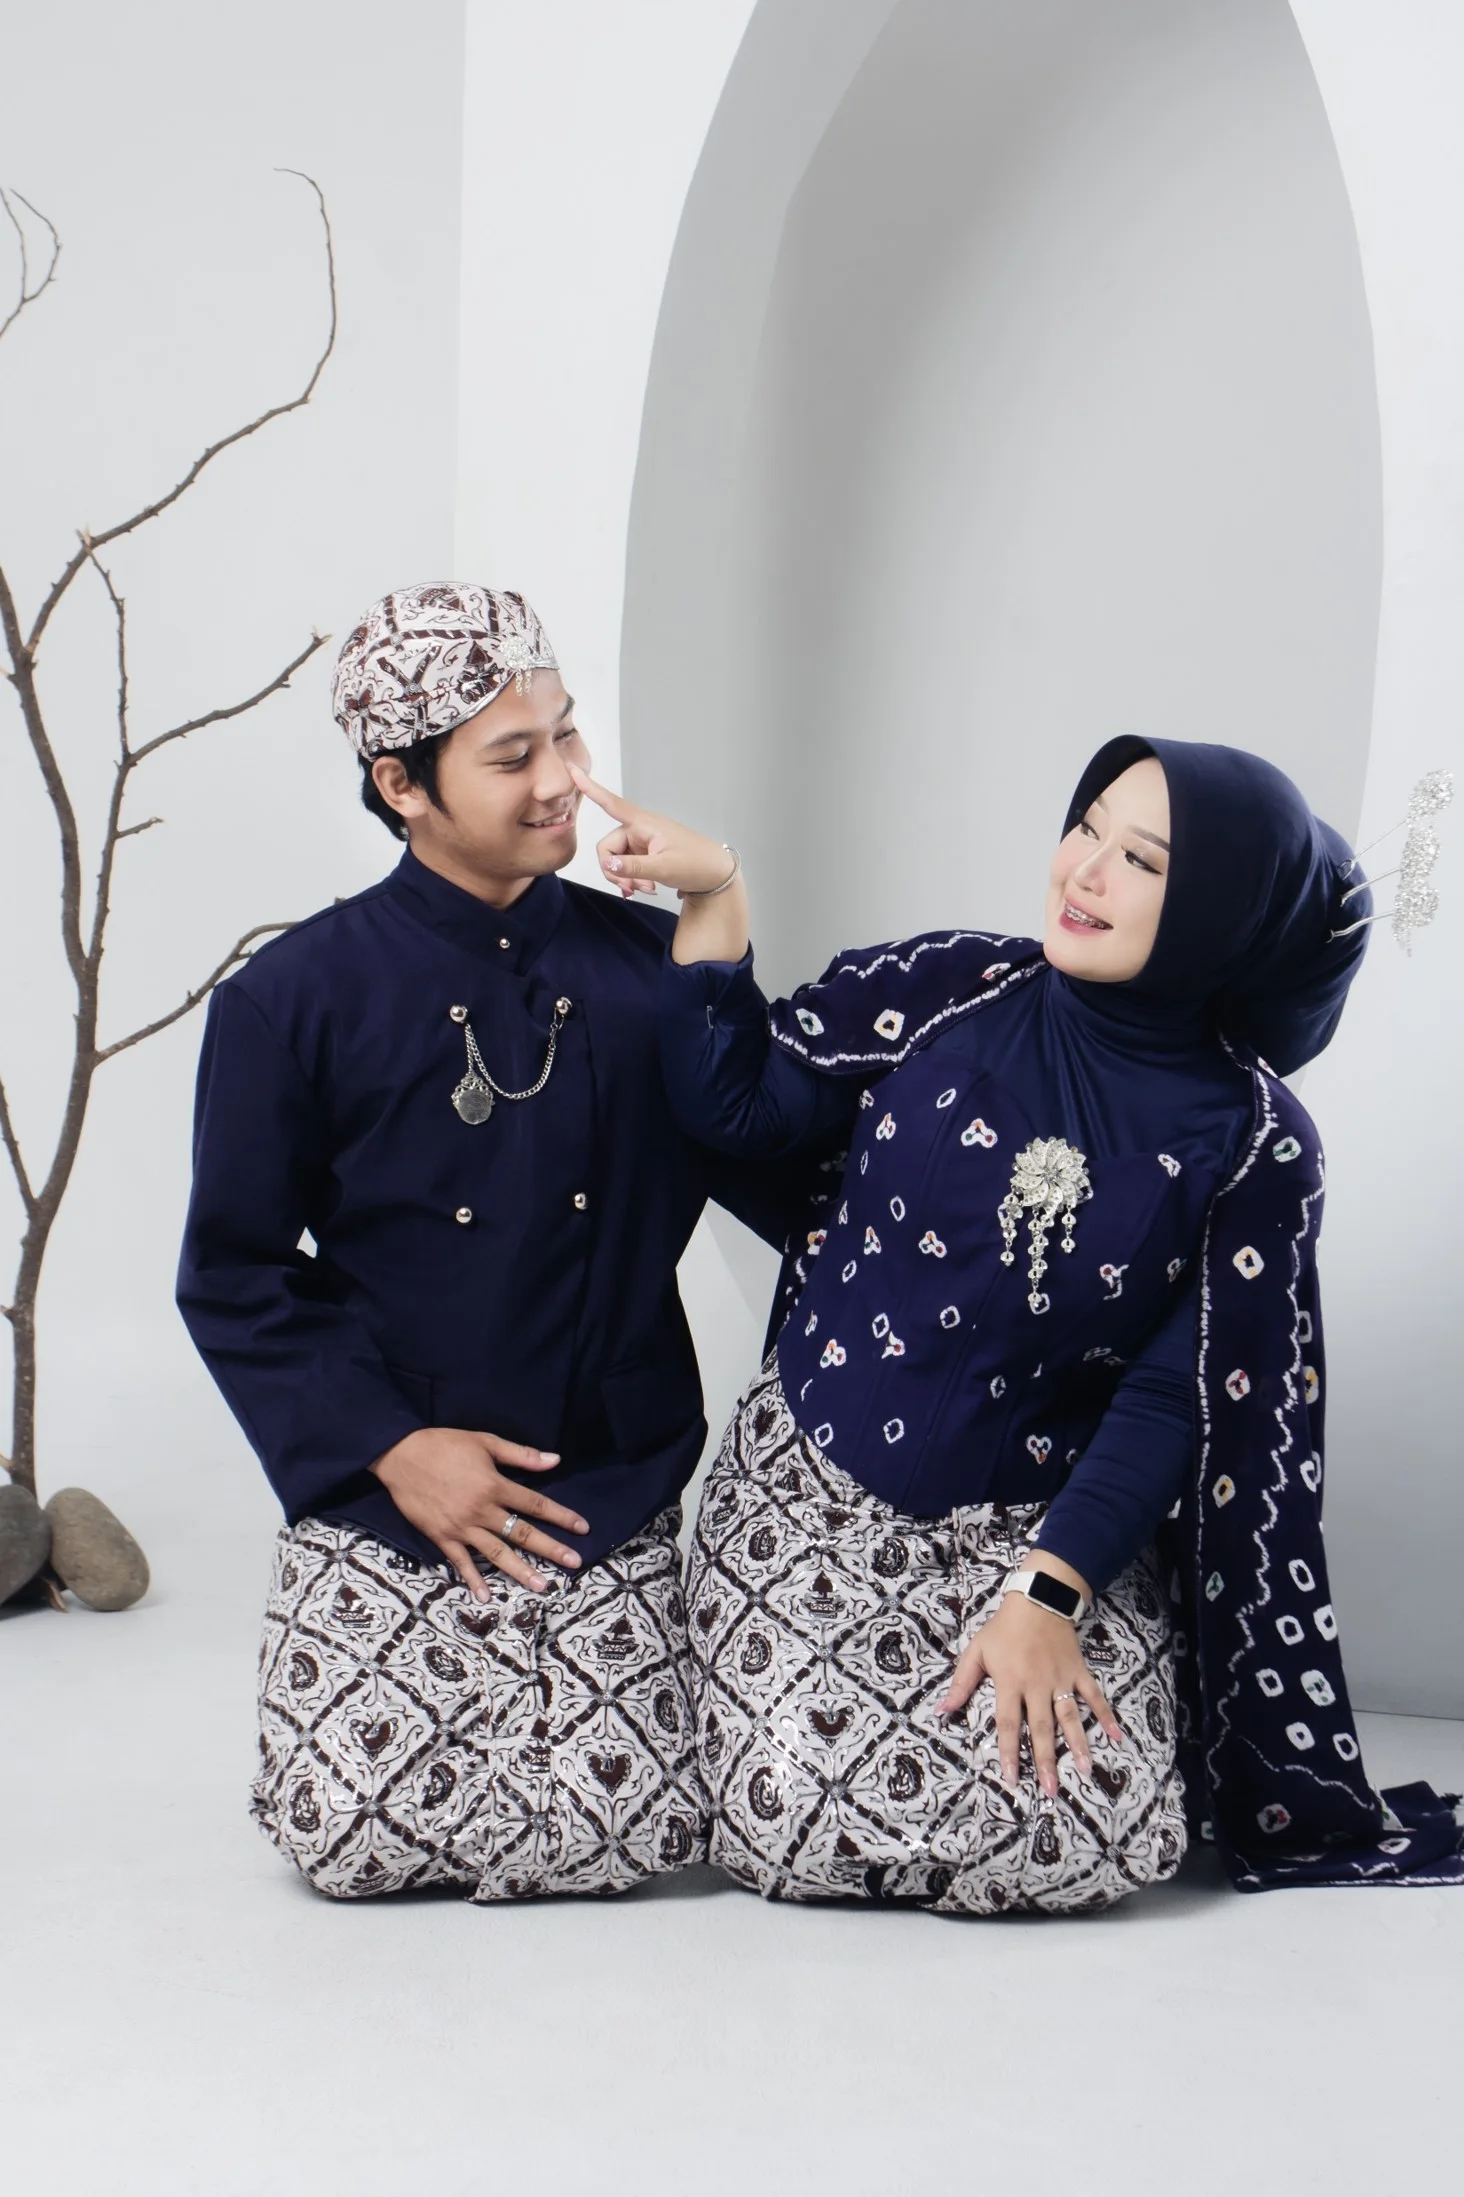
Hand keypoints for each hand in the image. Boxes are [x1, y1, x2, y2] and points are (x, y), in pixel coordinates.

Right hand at [370, 1426, 588, 1596]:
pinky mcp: (441, 1537)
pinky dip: (473, 1579)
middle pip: (522, 1533)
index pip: (535, 1504)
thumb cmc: (444, 1444)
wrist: (400, 1455)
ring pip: (497, 1553)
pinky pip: (460, 1562)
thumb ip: (521, 1455)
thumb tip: (555, 1460)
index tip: (582, 1527)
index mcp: (494, 1485)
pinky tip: (486, 1596)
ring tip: (542, 1586)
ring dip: (520, 1571)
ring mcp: (461, 1527)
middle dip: (551, 1549)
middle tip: (574, 1563)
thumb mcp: (485, 1442)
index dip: (561, 1516)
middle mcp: (482, 1511)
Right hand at [568, 764, 736, 899]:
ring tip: (647, 889)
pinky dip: (631, 879)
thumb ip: (633, 867)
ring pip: (616, 860)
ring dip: (626, 877)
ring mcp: (642, 843)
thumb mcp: (664, 868)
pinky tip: (644, 889)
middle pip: (608, 847)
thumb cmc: (696, 864)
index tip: (572, 771)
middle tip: (634, 889)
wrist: (717, 876)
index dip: (591, 789)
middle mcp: (640, 830)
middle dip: (615, 870)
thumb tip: (608, 864)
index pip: (612, 803)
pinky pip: (626, 866)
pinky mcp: (645, 855)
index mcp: (644, 824)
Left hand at [937, 1581, 1121, 1797]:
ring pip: (1070, 1717)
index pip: (1008, 1724)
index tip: (1012, 1780)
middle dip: (1045, 1760)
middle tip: (1051, 1791)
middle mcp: (1037, 1686)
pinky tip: (1117, 1736)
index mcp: (1010, 1682)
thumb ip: (961, 1683)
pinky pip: (1094, 1696)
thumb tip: (942, 1711)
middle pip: (1041, 1728)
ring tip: (1085, 1771)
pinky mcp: (1078, 1672)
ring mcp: (1061, 1680)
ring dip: (1077, 1745)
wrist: (1037, 1600)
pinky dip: (1106, 1715)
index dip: (1009, 1753)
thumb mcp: (976, 1651)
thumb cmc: (1003, 1629)